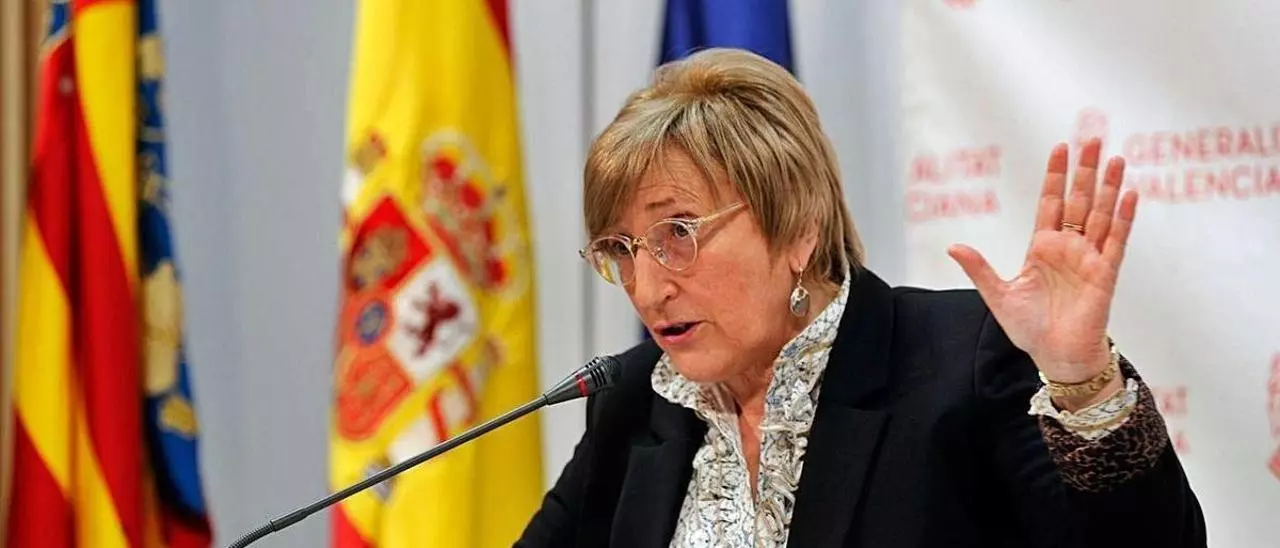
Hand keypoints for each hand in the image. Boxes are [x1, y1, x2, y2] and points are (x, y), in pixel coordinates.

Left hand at [948, 139, 1134, 406]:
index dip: (1055, 176)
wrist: (1056, 357)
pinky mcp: (1105, 274)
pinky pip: (1116, 241)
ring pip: (1100, 214)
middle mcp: (1068, 248)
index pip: (1050, 203)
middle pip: (1078, 200)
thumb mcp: (999, 296)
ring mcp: (1088, 259)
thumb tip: (953, 247)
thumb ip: (980, 269)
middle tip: (1092, 138)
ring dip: (1108, 187)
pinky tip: (1129, 194)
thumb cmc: (1031, 329)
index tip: (1060, 147)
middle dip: (1084, 171)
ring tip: (1114, 158)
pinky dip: (1122, 218)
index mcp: (1042, 248)